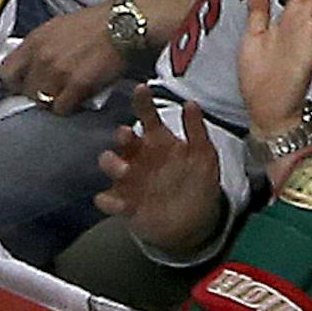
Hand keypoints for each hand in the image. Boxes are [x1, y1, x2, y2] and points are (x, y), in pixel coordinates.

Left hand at [0, 5, 131, 114]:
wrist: (126, 24)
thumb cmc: (96, 25)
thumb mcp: (57, 28)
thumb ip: (38, 49)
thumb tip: (27, 69)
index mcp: (34, 41)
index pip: (5, 73)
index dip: (15, 83)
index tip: (23, 87)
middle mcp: (41, 57)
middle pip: (24, 92)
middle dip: (36, 94)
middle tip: (53, 90)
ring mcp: (58, 73)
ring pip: (42, 103)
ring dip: (53, 102)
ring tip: (67, 93)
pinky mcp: (77, 86)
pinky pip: (62, 109)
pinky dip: (69, 107)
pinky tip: (79, 97)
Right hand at [95, 87, 223, 253]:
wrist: (194, 222)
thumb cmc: (197, 183)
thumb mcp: (204, 156)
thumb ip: (197, 131)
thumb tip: (191, 103)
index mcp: (158, 142)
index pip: (147, 116)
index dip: (143, 102)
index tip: (141, 89)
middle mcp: (139, 156)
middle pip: (122, 139)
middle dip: (121, 136)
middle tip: (127, 135)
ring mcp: (129, 179)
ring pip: (109, 163)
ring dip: (112, 164)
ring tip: (124, 170)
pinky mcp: (123, 204)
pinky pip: (107, 199)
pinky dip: (109, 200)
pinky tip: (121, 204)